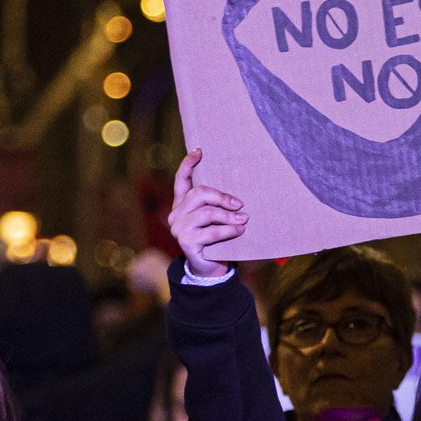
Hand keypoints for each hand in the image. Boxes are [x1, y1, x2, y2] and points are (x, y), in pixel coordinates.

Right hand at [167, 149, 246, 278]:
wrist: (211, 268)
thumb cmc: (217, 239)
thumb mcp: (216, 218)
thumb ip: (218, 205)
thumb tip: (238, 195)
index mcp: (182, 204)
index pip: (181, 180)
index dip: (188, 164)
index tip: (200, 151)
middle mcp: (176, 214)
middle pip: (198, 194)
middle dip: (222, 197)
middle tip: (239, 204)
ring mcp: (179, 229)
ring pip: (207, 213)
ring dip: (228, 216)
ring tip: (244, 219)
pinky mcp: (186, 243)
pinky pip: (211, 232)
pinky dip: (229, 230)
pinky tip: (240, 230)